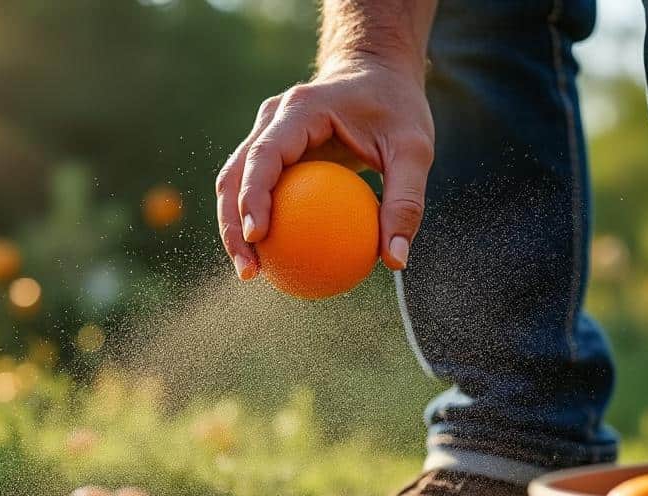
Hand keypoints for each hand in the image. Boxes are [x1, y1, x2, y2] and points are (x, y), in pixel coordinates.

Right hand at [215, 54, 434, 278]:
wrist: (377, 71)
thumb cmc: (398, 107)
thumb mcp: (415, 148)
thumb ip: (406, 200)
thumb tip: (396, 261)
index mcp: (300, 109)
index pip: (265, 154)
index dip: (253, 196)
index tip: (259, 237)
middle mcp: (273, 119)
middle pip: (234, 174)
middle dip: (232, 226)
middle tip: (249, 272)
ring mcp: (266, 133)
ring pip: (234, 183)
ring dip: (235, 229)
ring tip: (252, 273)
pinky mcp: (272, 151)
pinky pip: (255, 189)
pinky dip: (255, 221)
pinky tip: (272, 258)